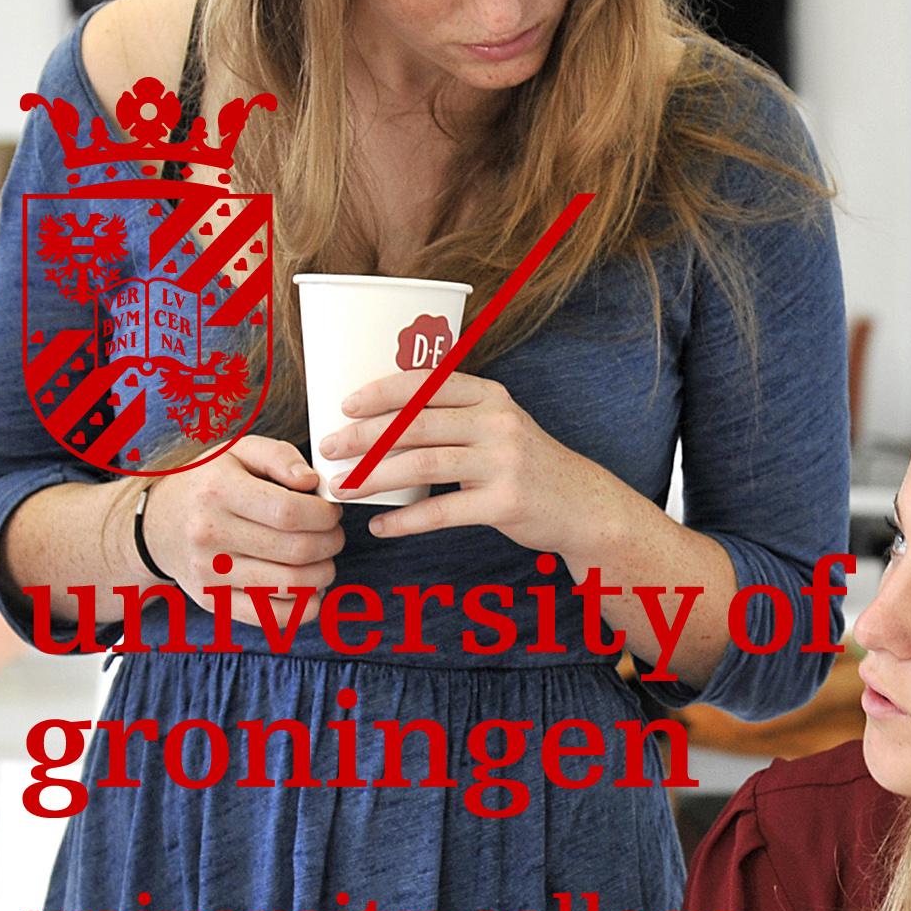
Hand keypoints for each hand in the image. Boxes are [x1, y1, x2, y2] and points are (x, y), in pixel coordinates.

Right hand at [139, 438, 343, 625]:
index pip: (288, 512)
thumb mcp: (237, 452)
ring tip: (323, 560)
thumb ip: (279, 456)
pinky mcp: (214, 601)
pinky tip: (311, 590)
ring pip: (290, 585)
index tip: (329, 513)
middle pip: (296, 550)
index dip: (324, 516)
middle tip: (333, 536)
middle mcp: (209, 533)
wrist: (158, 525)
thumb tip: (312, 483)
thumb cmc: (208, 483)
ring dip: (323, 575)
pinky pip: (270, 617)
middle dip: (330, 544)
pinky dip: (303, 609)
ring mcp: (209, 572)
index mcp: (218, 491)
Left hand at [318, 372, 615, 555]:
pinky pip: (443, 512)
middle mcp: (497, 422)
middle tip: (328, 448)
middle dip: (363, 436)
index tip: (345, 405)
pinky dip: (406, 521)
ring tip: (343, 488)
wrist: (582, 504)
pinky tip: (381, 526)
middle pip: (416, 423)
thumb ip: (454, 415)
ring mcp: (503, 462)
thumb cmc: (525, 464)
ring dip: (374, 477)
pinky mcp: (505, 503)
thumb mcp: (499, 424)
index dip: (381, 392)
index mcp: (489, 395)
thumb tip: (381, 419)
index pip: (426, 384)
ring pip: (422, 465)